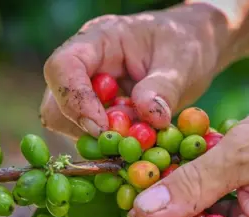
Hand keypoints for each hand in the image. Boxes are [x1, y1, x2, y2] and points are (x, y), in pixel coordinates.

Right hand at [40, 3, 229, 138]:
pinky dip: (112, 143)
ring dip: (100, 138)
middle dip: (85, 127)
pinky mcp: (101, 111)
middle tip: (125, 137)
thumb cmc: (185, 43)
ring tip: (140, 132)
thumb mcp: (181, 62)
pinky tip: (139, 135)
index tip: (103, 127)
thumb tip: (150, 118)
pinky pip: (91, 135)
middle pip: (56, 103)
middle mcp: (86, 66)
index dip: (74, 100)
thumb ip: (163, 88)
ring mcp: (91, 90)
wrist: (192, 48)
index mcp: (99, 41)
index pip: (63, 67)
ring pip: (69, 125)